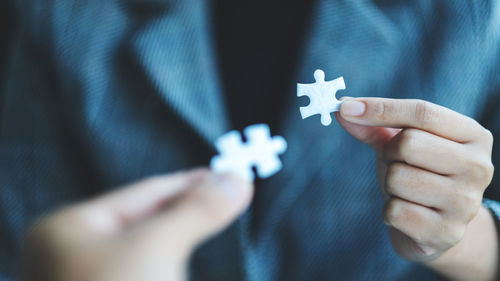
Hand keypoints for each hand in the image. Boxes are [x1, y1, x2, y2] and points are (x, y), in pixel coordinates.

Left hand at [22, 168, 252, 280]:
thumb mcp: (157, 247)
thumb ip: (196, 209)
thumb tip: (238, 177)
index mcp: (69, 228)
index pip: (144, 192)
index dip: (189, 181)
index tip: (227, 174)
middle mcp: (76, 252)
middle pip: (149, 218)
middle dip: (190, 208)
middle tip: (230, 193)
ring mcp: (96, 278)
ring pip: (154, 246)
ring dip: (187, 234)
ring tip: (219, 215)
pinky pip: (154, 269)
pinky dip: (178, 260)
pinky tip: (196, 248)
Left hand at [336, 98, 496, 279]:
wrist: (436, 229)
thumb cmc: (419, 175)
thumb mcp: (400, 146)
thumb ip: (373, 126)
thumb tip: (342, 107)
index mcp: (473, 135)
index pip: (423, 112)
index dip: (381, 108)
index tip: (346, 107)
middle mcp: (478, 166)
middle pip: (408, 143)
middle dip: (389, 154)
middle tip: (398, 164)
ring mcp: (466, 202)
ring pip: (397, 177)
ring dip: (390, 184)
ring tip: (406, 191)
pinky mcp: (447, 232)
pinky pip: (395, 211)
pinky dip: (390, 211)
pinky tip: (407, 212)